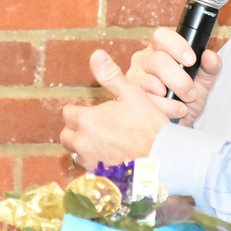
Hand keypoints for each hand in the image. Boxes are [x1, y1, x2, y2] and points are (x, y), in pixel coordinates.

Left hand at [60, 49, 169, 169]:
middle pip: (67, 135)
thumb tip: (96, 54)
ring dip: (85, 147)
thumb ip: (111, 75)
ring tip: (106, 142)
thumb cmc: (149, 125)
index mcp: (87, 120)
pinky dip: (96, 162)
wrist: (163, 157)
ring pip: (76, 152)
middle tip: (99, 126)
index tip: (97, 112)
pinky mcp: (98, 176)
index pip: (69, 113)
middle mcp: (82, 142)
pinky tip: (113, 156)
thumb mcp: (132, 94)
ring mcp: (89, 161)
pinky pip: (88, 168)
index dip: (82, 111)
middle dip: (78, 130)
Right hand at [126, 27, 220, 127]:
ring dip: (171, 97)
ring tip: (183, 105)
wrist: (181, 120)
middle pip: (158, 61)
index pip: (162, 36)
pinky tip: (173, 111)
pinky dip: (164, 108)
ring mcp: (134, 76)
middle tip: (191, 93)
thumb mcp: (204, 80)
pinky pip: (145, 101)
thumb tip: (211, 56)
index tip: (192, 61)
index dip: (177, 47)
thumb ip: (210, 67)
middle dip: (179, 80)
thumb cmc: (189, 94)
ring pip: (150, 82)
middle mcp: (144, 58)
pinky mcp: (130, 96)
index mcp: (161, 48)